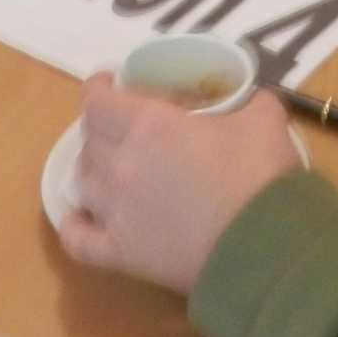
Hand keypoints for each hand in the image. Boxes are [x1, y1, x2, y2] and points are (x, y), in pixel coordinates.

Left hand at [58, 78, 302, 291]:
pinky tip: (80, 217)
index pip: (98, 101)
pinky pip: (78, 239)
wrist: (263, 248)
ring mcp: (116, 212)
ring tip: (110, 167)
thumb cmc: (259, 177)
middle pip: (89, 140)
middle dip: (101, 127)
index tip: (110, 82)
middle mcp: (122, 165)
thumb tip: (254, 100)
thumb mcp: (264, 121)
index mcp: (150, 126)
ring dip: (92, 169)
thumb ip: (253, 102)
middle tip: (123, 127)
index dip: (98, 87)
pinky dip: (73, 225)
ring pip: (82, 182)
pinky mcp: (121, 254)